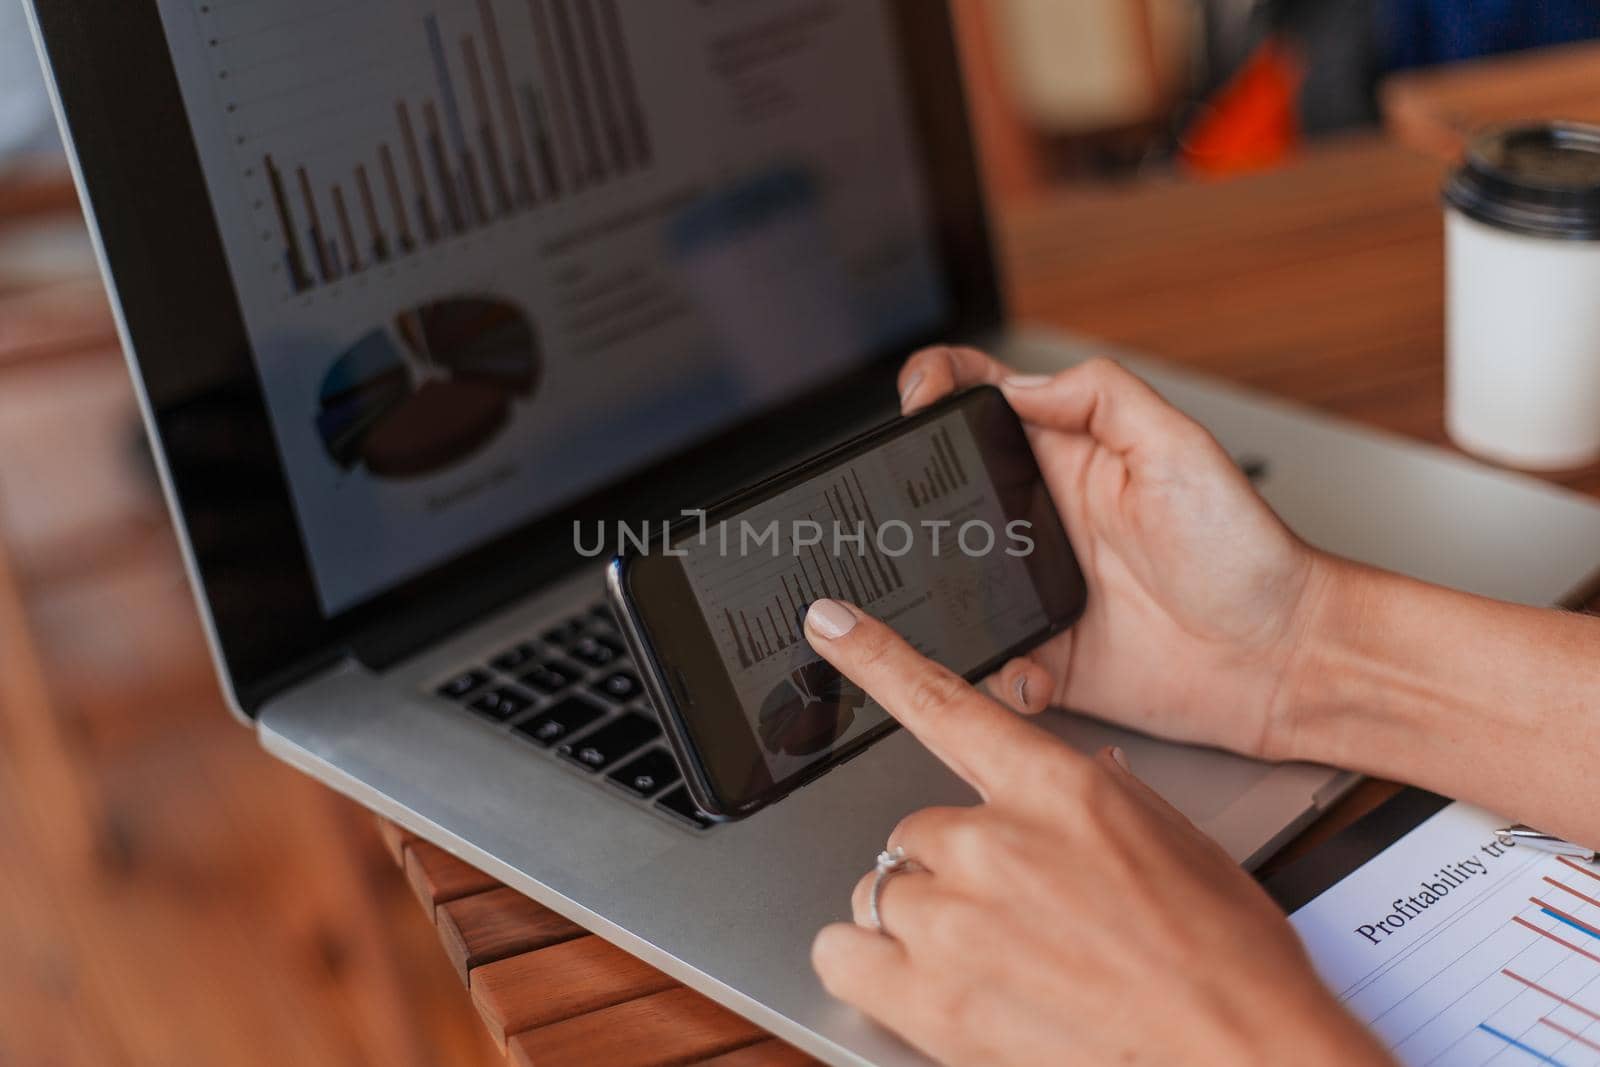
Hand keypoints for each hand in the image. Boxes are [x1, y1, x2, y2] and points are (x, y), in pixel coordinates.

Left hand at [803, 601, 1390, 1066]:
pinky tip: (921, 982)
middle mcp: (993, 842)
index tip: (831, 624)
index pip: (944, 704)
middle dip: (951, 870)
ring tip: (983, 960)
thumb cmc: (1228, 965)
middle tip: (1009, 918)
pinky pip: (842, 955)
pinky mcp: (929, 1001)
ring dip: (917, 919)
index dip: (878, 656)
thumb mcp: (1180, 847)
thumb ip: (1106, 801)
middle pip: (916, 831)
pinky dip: (868, 966)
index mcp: (1057, 790)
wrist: (1241, 1058)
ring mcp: (954, 921)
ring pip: (881, 889)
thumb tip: (1079, 776)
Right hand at [897, 346, 1334, 759]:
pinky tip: (1027, 665)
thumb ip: (1100, 396)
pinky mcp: (1041, 653)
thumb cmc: (1243, 552)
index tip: (920, 403)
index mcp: (1068, 454)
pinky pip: (986, 661)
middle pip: (943, 488)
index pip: (983, 398)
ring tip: (950, 599)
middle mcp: (1041, 516)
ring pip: (946, 578)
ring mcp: (1034, 586)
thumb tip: (1017, 382)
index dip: (938, 386)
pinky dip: (993, 668)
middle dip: (909, 496)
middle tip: (904, 509)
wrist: (1279, 658)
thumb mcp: (1178, 445)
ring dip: (936, 592)